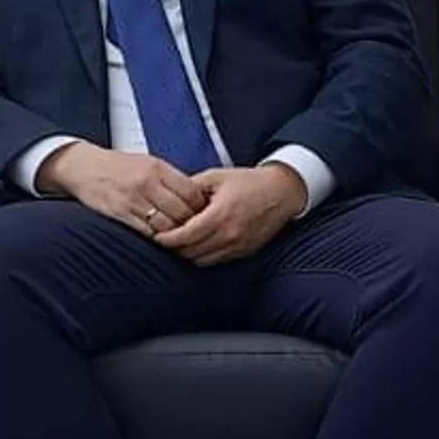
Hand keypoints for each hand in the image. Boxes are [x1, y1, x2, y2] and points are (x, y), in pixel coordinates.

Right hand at [35, 144, 202, 235]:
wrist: (83, 167)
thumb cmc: (116, 166)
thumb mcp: (147, 163)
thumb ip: (170, 179)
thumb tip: (195, 197)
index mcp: (157, 168)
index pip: (191, 192)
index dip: (201, 207)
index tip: (204, 214)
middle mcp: (147, 183)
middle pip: (182, 211)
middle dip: (192, 224)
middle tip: (197, 232)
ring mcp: (133, 200)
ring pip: (167, 225)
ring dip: (176, 236)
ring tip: (181, 240)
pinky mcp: (121, 215)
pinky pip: (146, 233)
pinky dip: (157, 240)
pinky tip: (162, 241)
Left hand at [155, 162, 305, 264]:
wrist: (281, 192)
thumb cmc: (250, 182)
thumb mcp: (216, 177)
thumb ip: (191, 188)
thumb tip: (169, 197)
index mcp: (220, 214)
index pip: (185, 236)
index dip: (167, 239)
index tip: (157, 236)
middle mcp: (229, 234)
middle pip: (191, 252)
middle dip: (174, 248)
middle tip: (163, 240)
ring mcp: (237, 246)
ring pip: (201, 260)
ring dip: (187, 254)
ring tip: (178, 243)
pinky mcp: (243, 252)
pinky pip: (215, 261)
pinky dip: (202, 256)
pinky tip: (196, 245)